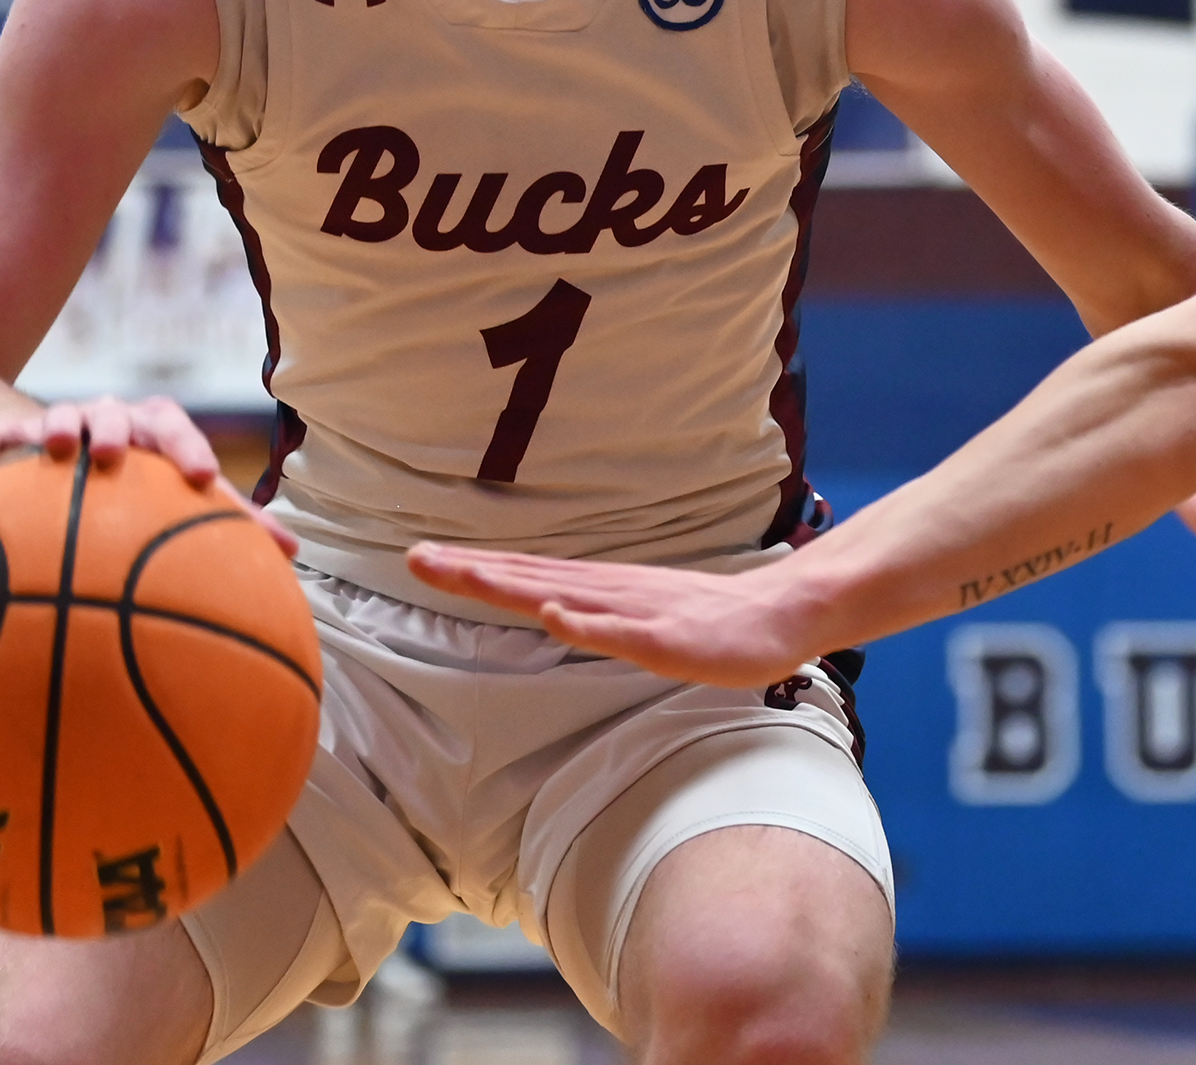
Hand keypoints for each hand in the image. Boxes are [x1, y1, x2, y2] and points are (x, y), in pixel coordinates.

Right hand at [0, 394, 293, 557]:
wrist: (76, 451)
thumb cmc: (146, 484)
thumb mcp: (182, 497)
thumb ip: (233, 521)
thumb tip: (295, 556)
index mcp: (157, 430)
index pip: (180, 430)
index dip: (191, 450)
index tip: (204, 478)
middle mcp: (114, 419)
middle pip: (121, 413)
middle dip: (121, 429)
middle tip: (115, 455)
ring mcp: (66, 422)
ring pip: (64, 414)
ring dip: (60, 425)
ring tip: (55, 449)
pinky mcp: (20, 436)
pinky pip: (4, 433)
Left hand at [408, 543, 819, 687]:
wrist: (779, 614)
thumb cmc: (710, 620)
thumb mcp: (638, 615)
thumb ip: (594, 613)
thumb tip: (547, 608)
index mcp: (600, 588)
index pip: (526, 575)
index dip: (473, 568)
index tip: (422, 558)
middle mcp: (610, 590)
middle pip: (531, 578)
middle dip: (472, 571)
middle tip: (416, 558)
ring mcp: (638, 611)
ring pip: (565, 595)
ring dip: (513, 585)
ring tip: (465, 574)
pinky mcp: (668, 637)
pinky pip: (621, 632)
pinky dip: (585, 623)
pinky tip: (555, 614)